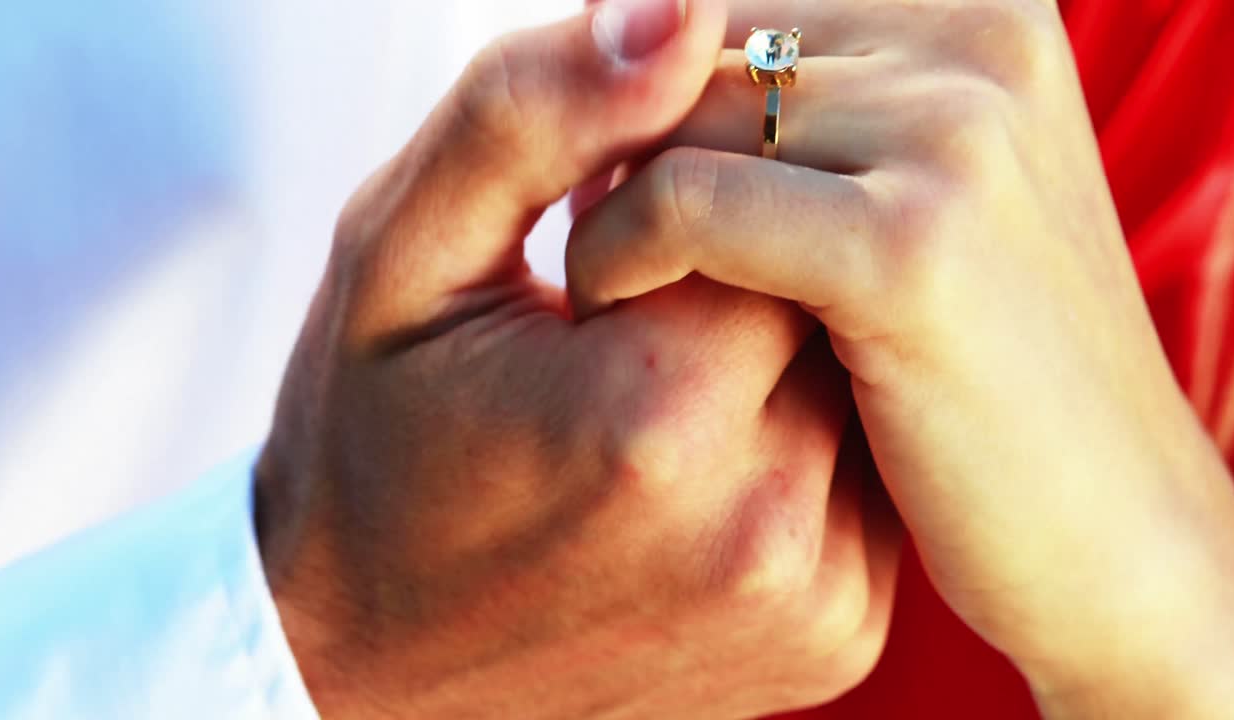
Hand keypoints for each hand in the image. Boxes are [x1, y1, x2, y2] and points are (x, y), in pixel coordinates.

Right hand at [256, 1, 899, 716]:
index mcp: (654, 413)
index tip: (603, 257)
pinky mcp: (837, 636)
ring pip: (856, 376)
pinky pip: (862, 470)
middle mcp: (762, 524)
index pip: (764, 205)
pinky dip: (799, 440)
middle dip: (736, 274)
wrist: (374, 663)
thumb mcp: (402, 254)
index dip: (683, 200)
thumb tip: (679, 7)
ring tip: (656, 401)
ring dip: (771, 356)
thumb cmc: (372, 447)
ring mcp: (814, 598)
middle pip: (823, 292)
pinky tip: (701, 468)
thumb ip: (532, 111)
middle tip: (628, 327)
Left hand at [567, 0, 1233, 714]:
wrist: (1120, 539)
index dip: (659, 99)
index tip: (618, 191)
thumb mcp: (918, 211)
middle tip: (609, 244)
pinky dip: (619, 255)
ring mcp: (959, 135)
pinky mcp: (913, 248)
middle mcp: (981, 39)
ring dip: (609, 201)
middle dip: (625, 144)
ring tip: (612, 286)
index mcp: (981, 15)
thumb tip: (647, 64)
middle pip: (705, 51)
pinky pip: (688, 204)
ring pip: (681, 117)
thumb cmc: (988, 381)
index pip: (737, 9)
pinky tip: (611, 312)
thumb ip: (813, 124)